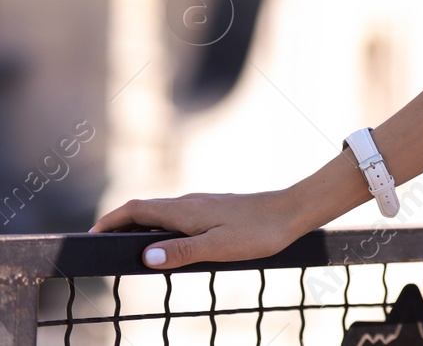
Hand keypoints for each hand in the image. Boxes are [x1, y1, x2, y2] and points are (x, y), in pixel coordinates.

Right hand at [90, 189, 303, 269]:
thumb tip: (145, 257)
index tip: (91, 235)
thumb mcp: (218, 247)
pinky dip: (162, 229)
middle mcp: (189, 203)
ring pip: (162, 214)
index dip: (110, 221)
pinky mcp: (215, 211)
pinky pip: (178, 218)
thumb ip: (182, 252)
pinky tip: (170, 245)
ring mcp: (203, 205)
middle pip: (145, 210)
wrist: (293, 212)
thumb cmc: (258, 231)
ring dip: (141, 228)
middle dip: (120, 226)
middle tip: (102, 246)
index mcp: (184, 209)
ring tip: (128, 250)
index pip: (135, 209)